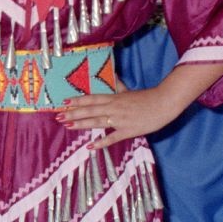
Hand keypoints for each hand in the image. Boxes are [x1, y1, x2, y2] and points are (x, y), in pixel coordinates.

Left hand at [57, 76, 185, 149]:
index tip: (64, 102)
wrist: (164, 104)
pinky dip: (101, 143)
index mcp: (114, 98)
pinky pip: (112, 138)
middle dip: (73, 114)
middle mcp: (114, 108)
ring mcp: (120, 120)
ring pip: (97, 122)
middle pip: (90, 110)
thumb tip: (111, 75)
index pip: (91, 99)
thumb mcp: (128, 90)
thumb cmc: (146, 98)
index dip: (77, 101)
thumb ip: (117, 86)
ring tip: (68, 126)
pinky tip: (90, 146)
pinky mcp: (128, 131)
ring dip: (81, 125)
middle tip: (58, 117)